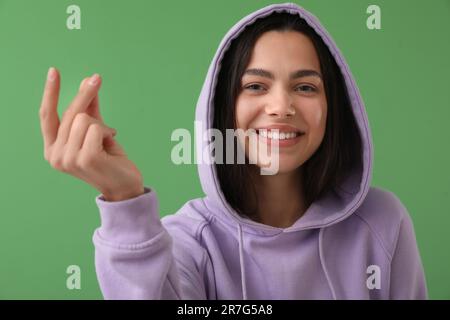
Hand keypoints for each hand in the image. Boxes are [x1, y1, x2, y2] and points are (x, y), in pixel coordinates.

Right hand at [39, 68, 143, 200]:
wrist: (125, 185)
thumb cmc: (110, 159)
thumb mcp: (96, 131)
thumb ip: (90, 109)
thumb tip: (87, 81)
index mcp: (52, 149)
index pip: (46, 116)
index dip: (50, 93)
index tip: (54, 71)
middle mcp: (55, 155)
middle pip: (69, 113)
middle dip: (85, 93)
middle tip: (98, 78)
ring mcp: (68, 159)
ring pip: (83, 119)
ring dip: (100, 125)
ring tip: (107, 137)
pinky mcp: (85, 158)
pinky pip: (95, 127)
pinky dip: (106, 130)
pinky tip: (111, 140)